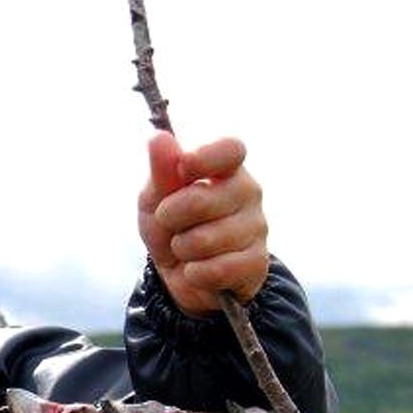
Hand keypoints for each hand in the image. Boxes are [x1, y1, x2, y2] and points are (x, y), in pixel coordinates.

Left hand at [137, 132, 268, 316]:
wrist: (179, 276)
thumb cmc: (171, 227)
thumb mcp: (156, 197)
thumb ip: (161, 170)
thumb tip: (159, 137)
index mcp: (227, 169)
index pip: (231, 150)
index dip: (204, 158)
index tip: (182, 169)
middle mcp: (249, 193)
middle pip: (199, 201)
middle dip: (170, 218)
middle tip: (172, 223)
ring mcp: (257, 228)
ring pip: (204, 240)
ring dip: (182, 249)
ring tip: (187, 248)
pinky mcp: (257, 263)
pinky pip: (216, 269)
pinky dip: (195, 274)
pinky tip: (199, 270)